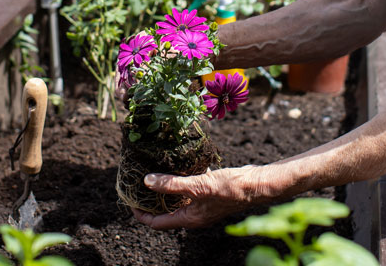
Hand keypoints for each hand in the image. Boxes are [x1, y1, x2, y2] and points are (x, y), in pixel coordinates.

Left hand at [131, 165, 265, 229]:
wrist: (256, 185)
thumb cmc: (230, 189)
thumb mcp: (197, 186)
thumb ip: (172, 184)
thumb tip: (147, 181)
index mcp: (189, 218)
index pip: (158, 222)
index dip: (142, 213)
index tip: (130, 202)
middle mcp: (195, 214)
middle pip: (167, 210)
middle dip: (154, 199)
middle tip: (142, 184)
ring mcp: (204, 203)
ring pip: (180, 197)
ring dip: (169, 187)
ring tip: (158, 171)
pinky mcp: (212, 191)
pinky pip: (193, 187)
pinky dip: (186, 178)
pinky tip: (183, 164)